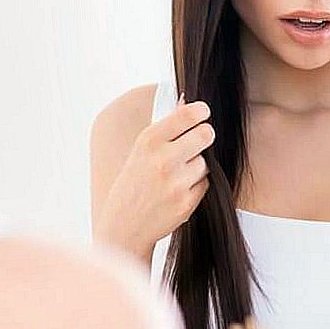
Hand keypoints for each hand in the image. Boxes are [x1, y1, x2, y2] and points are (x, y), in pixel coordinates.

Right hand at [93, 96, 213, 262]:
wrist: (123, 225)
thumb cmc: (133, 183)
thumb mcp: (140, 151)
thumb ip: (166, 130)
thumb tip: (188, 103)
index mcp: (148, 141)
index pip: (187, 115)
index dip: (201, 111)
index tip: (203, 112)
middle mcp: (163, 160)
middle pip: (206, 134)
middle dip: (204, 136)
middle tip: (199, 140)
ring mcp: (176, 183)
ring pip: (205, 162)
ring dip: (196, 166)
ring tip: (176, 175)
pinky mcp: (186, 203)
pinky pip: (205, 184)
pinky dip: (195, 185)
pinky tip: (178, 191)